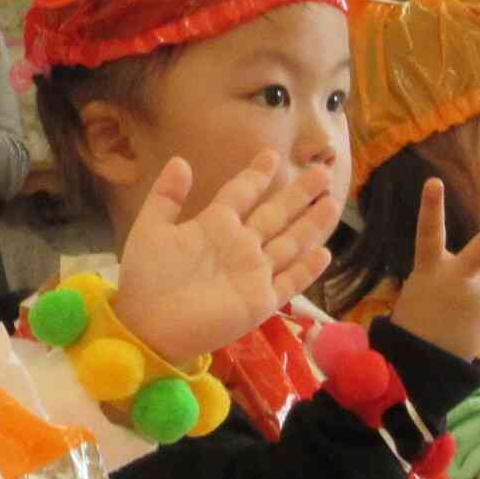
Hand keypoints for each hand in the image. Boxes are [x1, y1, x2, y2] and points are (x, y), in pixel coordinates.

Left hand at [115, 152, 341, 364]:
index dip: (257, 175)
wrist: (147, 324)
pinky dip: (307, 269)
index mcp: (214, 225)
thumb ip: (166, 196)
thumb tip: (180, 160)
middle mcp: (240, 245)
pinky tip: (324, 253)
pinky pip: (289, 282)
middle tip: (322, 171)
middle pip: (276, 214)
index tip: (271, 154)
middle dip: (299, 194)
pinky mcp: (260, 301)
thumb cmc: (146, 278)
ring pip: (290, 243)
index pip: (242, 193)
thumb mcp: (151, 229)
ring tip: (333, 202)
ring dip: (311, 224)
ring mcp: (253, 273)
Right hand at [396, 178, 479, 359]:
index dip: (431, 208)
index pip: (428, 234)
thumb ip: (459, 269)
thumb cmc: (415, 320)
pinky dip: (477, 309)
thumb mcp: (425, 287)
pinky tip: (460, 325)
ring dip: (478, 282)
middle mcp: (458, 279)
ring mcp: (478, 296)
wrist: (421, 365)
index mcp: (430, 270)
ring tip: (453, 310)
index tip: (433, 181)